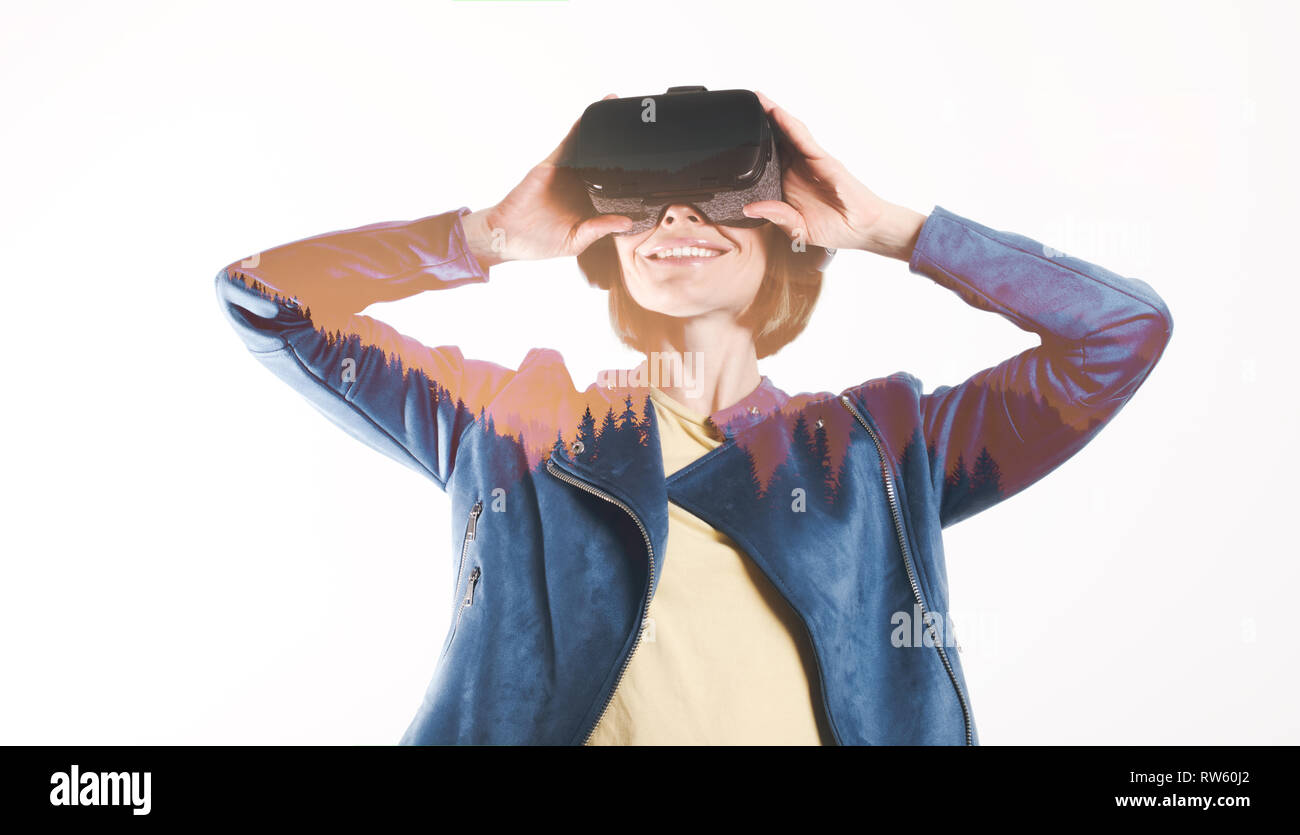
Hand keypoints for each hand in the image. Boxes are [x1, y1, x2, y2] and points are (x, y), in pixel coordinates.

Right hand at [462, 94, 632, 267]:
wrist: (508, 235)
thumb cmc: (540, 242)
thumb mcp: (576, 241)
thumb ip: (599, 229)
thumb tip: (627, 222)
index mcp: (588, 203)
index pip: (612, 184)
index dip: (628, 173)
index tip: (650, 162)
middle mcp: (579, 185)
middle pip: (602, 160)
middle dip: (617, 143)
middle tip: (638, 125)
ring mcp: (565, 173)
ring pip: (587, 146)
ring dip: (601, 128)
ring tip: (617, 105)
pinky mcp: (552, 165)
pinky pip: (568, 143)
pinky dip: (580, 129)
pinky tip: (593, 115)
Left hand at [741, 91, 925, 260]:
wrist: (863, 228)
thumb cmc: (836, 228)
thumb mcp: (798, 229)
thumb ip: (776, 216)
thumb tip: (749, 209)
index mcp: (789, 184)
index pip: (767, 160)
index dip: (753, 147)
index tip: (734, 136)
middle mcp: (798, 169)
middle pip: (776, 140)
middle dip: (761, 122)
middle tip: (742, 105)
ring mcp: (811, 161)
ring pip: (788, 132)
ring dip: (773, 114)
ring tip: (758, 98)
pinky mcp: (823, 159)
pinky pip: (803, 138)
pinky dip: (789, 125)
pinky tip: (776, 113)